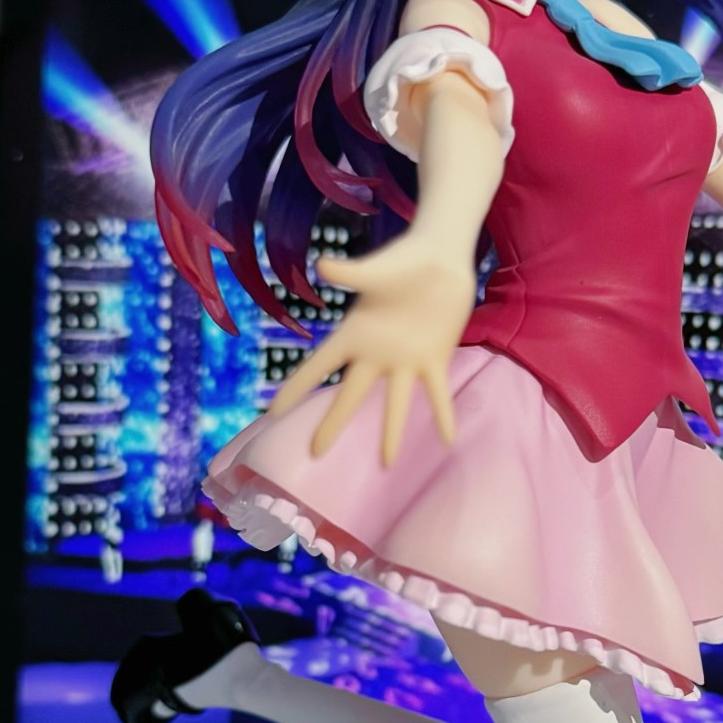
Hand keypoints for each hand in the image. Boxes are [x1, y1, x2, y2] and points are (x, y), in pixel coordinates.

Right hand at [266, 231, 476, 466]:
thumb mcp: (375, 270)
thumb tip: (323, 265)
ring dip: (391, 433)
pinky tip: (448, 440)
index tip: (273, 413)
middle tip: (315, 453)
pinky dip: (443, 415)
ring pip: (395, 404)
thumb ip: (351, 273)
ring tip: (387, 465)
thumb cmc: (403, 260)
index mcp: (354, 334)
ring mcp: (405, 360)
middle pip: (350, 395)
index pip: (319, 366)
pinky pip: (438, 393)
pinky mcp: (434, 359)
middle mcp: (376, 354)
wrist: (440, 257)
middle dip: (333, 423)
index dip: (296, 388)